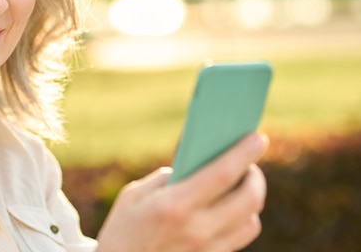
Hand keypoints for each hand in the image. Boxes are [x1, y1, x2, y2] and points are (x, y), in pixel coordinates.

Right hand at [95, 133, 267, 251]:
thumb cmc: (122, 231)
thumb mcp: (134, 196)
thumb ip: (166, 177)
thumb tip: (194, 162)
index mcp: (174, 205)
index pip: (222, 174)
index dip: (243, 153)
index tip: (257, 138)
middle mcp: (197, 230)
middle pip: (249, 200)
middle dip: (255, 177)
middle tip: (250, 165)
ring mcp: (207, 250)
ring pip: (251, 222)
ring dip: (251, 200)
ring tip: (241, 186)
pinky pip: (240, 239)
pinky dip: (241, 220)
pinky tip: (231, 210)